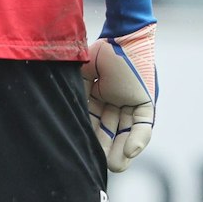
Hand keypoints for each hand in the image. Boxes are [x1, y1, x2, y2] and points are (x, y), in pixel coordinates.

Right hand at [82, 24, 157, 171]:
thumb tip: (56, 115)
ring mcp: (130, 103)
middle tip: (99, 166)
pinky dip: (139, 138)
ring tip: (116, 166)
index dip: (88, 137)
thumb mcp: (80, 77)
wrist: (119, 35)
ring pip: (127, 132)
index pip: (92, 123)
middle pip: (110, 131)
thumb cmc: (96, 52)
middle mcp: (114, 103)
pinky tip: (131, 151)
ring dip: (123, 149)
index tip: (81, 152)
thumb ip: (75, 95)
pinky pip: (143, 124)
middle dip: (105, 149)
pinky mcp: (146, 102)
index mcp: (95, 97)